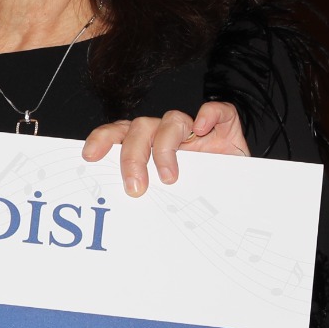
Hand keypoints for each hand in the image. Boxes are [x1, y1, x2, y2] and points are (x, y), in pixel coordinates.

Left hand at [82, 101, 248, 195]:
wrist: (238, 197)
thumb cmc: (196, 197)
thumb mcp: (165, 200)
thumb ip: (144, 197)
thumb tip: (120, 217)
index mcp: (145, 146)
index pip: (117, 133)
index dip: (102, 139)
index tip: (89, 157)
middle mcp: (166, 134)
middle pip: (140, 128)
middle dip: (133, 157)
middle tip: (136, 187)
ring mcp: (195, 130)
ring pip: (172, 120)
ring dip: (166, 148)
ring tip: (169, 178)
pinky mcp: (225, 127)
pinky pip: (217, 110)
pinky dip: (209, 115)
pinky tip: (203, 130)